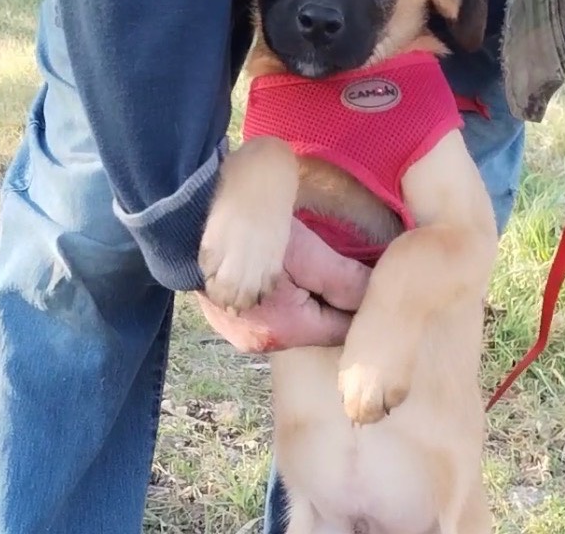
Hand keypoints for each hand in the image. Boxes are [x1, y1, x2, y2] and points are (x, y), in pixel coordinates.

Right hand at [195, 218, 370, 352]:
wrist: (185, 221)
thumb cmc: (250, 233)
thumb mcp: (307, 252)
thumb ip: (344, 280)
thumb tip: (377, 296)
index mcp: (283, 331)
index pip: (342, 331)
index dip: (363, 307)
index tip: (379, 283)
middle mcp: (261, 343)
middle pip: (318, 328)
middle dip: (338, 304)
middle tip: (355, 271)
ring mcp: (240, 333)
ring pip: (296, 321)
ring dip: (312, 299)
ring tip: (322, 268)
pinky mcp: (229, 318)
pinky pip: (272, 313)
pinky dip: (288, 298)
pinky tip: (291, 273)